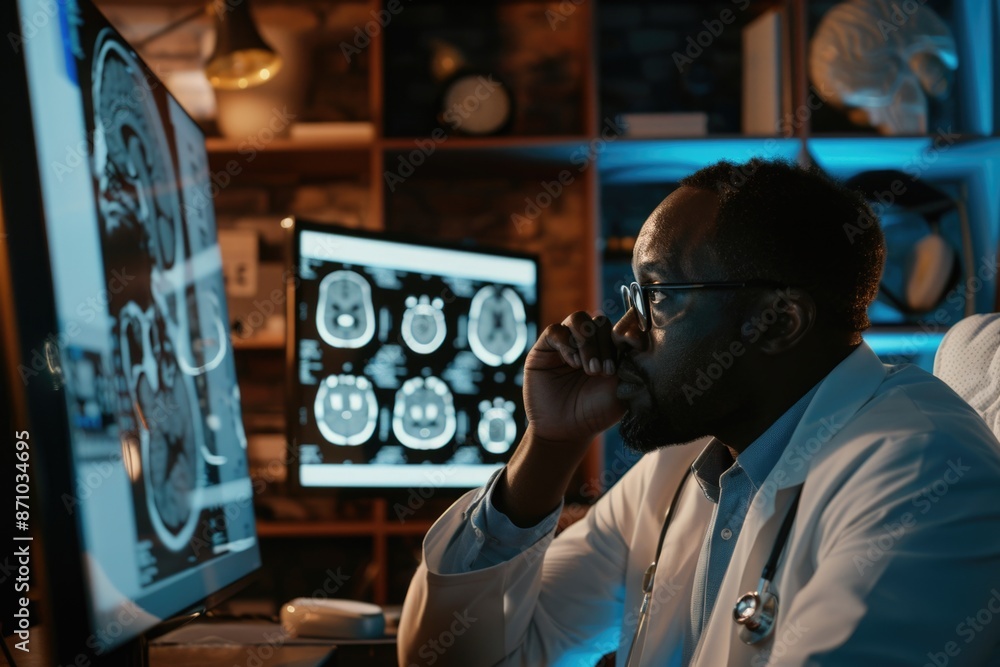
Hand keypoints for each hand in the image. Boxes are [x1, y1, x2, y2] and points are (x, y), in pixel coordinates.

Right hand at [493, 312, 625, 526]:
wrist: (566, 430)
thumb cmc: (596, 411)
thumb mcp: (622, 386)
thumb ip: (631, 360)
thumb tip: (638, 335)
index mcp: (611, 348)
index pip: (620, 324)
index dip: (627, 328)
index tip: (633, 344)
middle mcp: (589, 342)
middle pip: (599, 321)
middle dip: (603, 345)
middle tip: (603, 372)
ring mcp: (567, 342)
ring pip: (578, 319)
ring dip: (587, 342)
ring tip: (588, 368)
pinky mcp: (545, 347)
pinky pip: (556, 330)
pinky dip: (567, 343)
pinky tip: (572, 363)